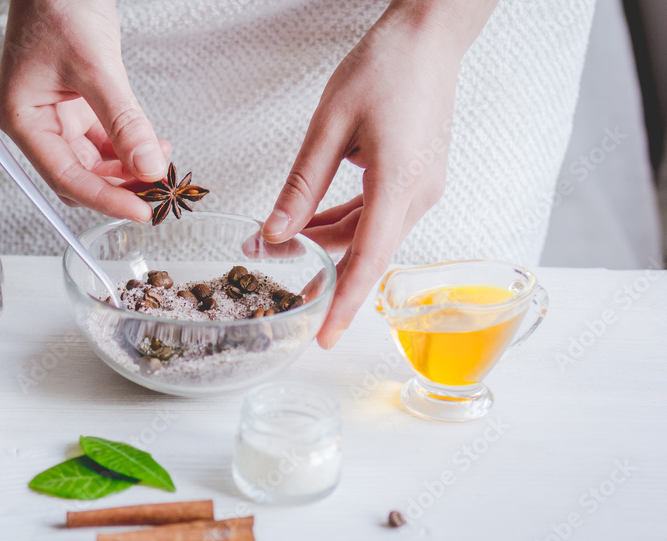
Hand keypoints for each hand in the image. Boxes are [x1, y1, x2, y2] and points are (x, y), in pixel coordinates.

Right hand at [0, 0, 169, 221]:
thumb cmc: (58, 6)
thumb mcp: (95, 67)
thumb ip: (123, 122)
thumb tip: (148, 168)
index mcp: (22, 120)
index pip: (65, 177)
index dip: (105, 199)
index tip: (140, 211)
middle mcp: (36, 125)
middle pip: (80, 176)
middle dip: (120, 186)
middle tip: (158, 192)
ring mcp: (56, 117)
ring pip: (95, 163)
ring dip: (128, 168)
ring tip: (161, 163)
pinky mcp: (77, 107)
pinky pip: (105, 141)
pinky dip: (129, 147)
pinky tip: (153, 146)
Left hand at [262, 1, 496, 347]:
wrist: (430, 37)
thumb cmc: (386, 68)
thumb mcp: (329, 126)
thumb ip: (302, 185)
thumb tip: (277, 232)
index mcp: (399, 185)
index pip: (368, 261)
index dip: (344, 305)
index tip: (324, 338)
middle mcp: (417, 196)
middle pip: (363, 251)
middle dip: (321, 270)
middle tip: (277, 281)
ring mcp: (421, 189)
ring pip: (367, 234)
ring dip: (327, 243)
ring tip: (283, 244)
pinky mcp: (415, 179)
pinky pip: (376, 215)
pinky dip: (344, 222)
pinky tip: (312, 221)